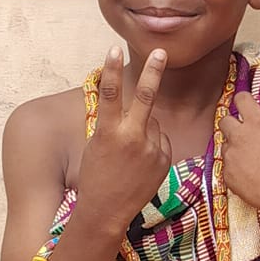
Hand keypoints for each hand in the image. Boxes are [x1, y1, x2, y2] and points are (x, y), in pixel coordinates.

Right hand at [77, 47, 171, 235]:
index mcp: (108, 132)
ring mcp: (151, 149)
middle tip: (161, 52)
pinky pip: (160, 140)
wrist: (107, 210)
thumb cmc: (96, 176)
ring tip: (130, 155)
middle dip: (153, 72)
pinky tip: (141, 164)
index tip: (112, 49)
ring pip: (152, 122)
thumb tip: (138, 109)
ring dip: (144, 129)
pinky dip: (153, 145)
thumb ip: (116, 125)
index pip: (109, 94)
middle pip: (145, 97)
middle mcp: (131, 138)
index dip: (110, 70)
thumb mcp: (97, 145)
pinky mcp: (164, 159)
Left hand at [220, 93, 259, 224]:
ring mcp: (231, 156)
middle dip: (232, 124)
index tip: (247, 104)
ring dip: (234, 147)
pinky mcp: (227, 174)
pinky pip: (227, 166)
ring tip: (252, 157)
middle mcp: (239, 137)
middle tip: (245, 132)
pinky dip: (236, 168)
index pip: (241, 99)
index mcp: (256, 123)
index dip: (243, 100)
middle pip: (225, 120)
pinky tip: (250, 174)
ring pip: (225, 144)